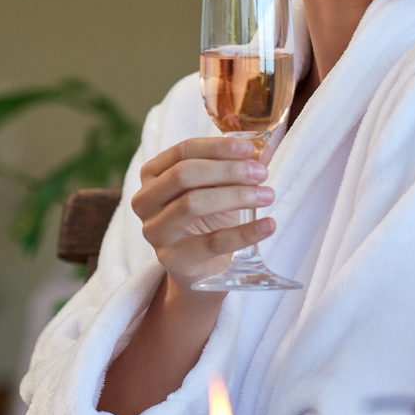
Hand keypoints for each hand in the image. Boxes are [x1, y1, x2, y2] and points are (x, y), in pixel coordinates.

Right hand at [132, 135, 276, 285]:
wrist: (200, 267)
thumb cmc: (207, 220)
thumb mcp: (220, 188)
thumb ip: (239, 166)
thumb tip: (266, 148)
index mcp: (152, 174)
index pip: (183, 151)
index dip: (218, 147)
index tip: (250, 148)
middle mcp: (145, 200)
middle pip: (184, 175)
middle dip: (228, 170)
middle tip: (261, 174)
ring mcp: (155, 231)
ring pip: (194, 204)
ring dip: (236, 196)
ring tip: (267, 196)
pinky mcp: (173, 258)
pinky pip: (212, 242)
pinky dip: (245, 233)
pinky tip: (268, 225)